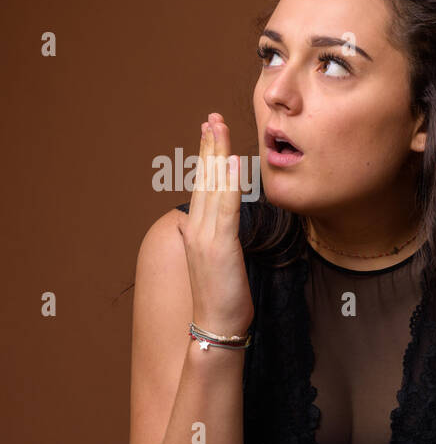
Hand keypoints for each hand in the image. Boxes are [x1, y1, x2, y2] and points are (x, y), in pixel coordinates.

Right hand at [179, 112, 253, 335]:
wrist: (216, 325)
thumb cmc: (224, 297)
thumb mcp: (222, 261)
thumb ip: (222, 237)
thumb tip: (229, 221)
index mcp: (196, 231)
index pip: (202, 186)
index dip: (206, 157)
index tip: (210, 132)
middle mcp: (196, 229)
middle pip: (203, 179)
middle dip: (208, 146)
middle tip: (212, 117)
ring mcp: (205, 236)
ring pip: (211, 187)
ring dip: (215, 154)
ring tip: (218, 127)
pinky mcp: (220, 247)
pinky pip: (225, 209)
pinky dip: (228, 184)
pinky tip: (232, 163)